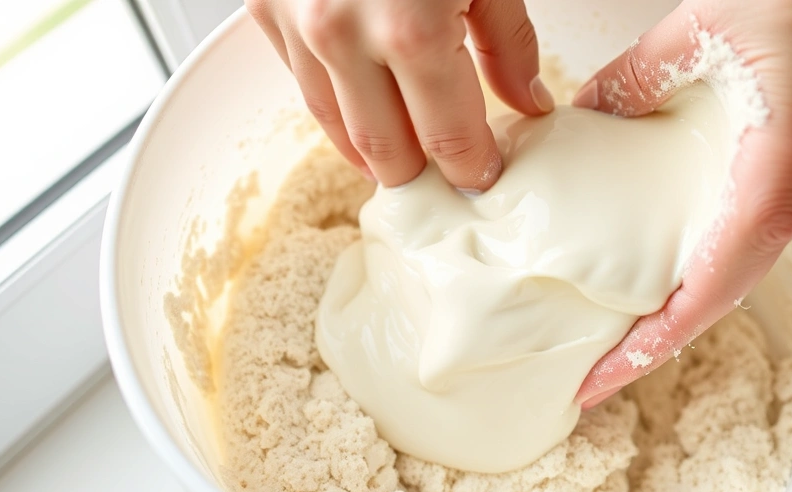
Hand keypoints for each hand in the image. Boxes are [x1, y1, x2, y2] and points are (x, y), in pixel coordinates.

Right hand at [246, 0, 554, 190]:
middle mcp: (342, 38)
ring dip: (374, 151)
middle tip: (450, 175)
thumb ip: (508, 41)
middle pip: (387, 153)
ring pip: (335, 129)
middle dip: (424, 174)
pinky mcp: (264, 6)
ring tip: (408, 157)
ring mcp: (296, 24)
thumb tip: (527, 102)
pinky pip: (300, 84)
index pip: (449, 140)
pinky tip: (362, 107)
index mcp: (411, 31)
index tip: (486, 175)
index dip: (472, 168)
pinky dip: (335, 106)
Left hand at [574, 0, 791, 407]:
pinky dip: (706, 261)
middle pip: (720, 296)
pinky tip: (670, 257)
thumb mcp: (705, 28)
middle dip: (656, 342)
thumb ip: (639, 78)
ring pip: (737, 268)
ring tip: (625, 328)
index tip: (602, 379)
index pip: (707, 290)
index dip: (650, 344)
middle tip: (599, 370)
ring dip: (681, 305)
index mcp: (777, 173)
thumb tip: (590, 111)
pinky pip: (751, 229)